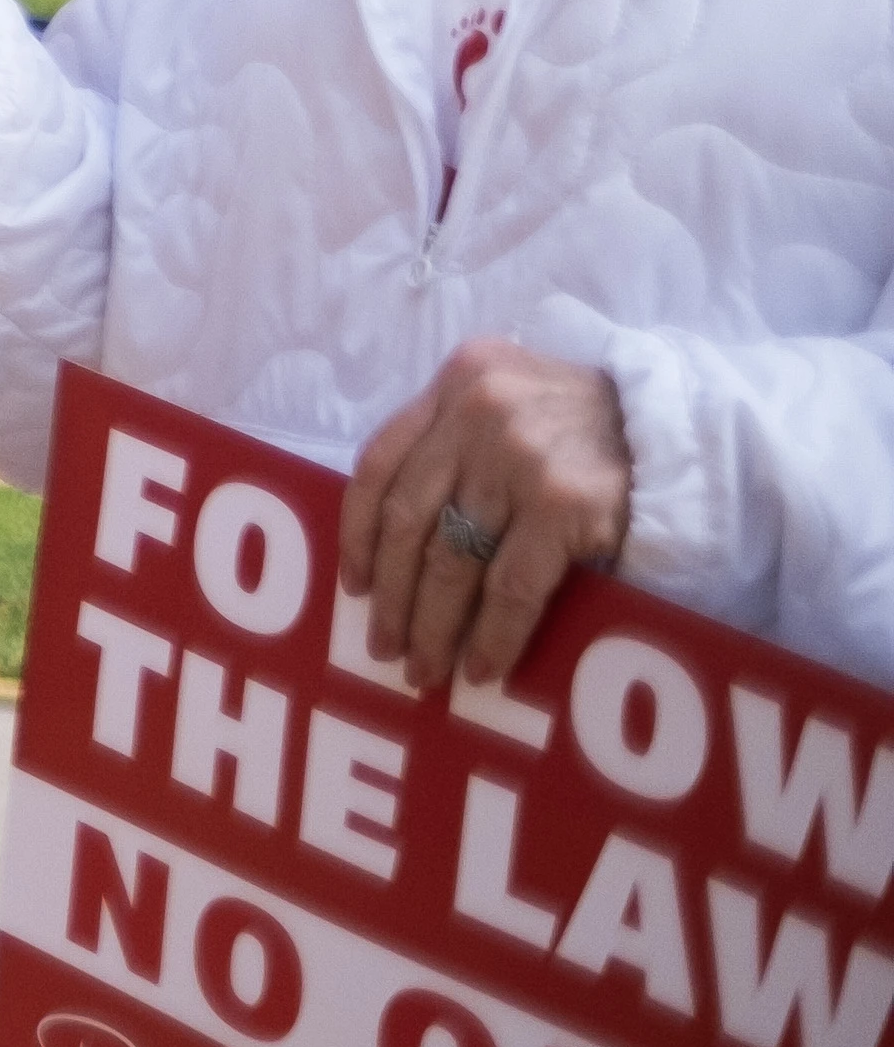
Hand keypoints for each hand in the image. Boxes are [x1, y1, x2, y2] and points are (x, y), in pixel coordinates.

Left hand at [345, 339, 632, 695]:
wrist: (692, 433)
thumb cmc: (593, 428)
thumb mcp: (513, 402)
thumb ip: (458, 441)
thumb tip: (397, 544)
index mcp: (458, 378)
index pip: (379, 463)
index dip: (358, 533)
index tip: (354, 584)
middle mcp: (477, 410)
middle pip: (409, 519)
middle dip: (392, 594)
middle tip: (383, 644)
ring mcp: (519, 457)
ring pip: (452, 559)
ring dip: (432, 625)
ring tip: (424, 667)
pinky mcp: (564, 505)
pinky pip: (511, 587)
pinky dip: (492, 635)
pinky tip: (483, 668)